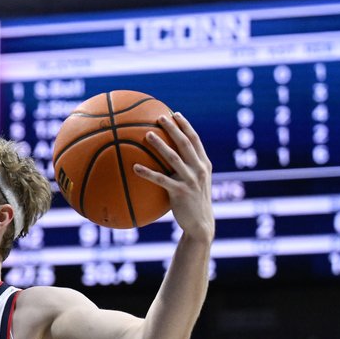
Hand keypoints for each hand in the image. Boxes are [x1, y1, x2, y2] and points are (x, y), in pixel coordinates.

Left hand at [134, 112, 213, 242]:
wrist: (200, 224)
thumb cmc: (193, 203)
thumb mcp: (194, 183)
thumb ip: (186, 170)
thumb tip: (167, 159)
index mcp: (204, 164)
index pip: (195, 140)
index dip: (186, 126)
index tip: (175, 114)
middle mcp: (199, 169)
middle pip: (185, 143)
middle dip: (173, 128)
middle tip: (160, 117)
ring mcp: (191, 180)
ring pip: (174, 158)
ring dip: (160, 145)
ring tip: (147, 135)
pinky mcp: (181, 192)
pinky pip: (161, 180)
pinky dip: (148, 172)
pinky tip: (134, 167)